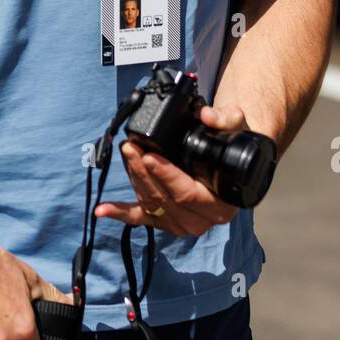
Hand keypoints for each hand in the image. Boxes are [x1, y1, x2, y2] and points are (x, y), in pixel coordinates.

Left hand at [95, 103, 246, 237]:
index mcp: (222, 204)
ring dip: (134, 178)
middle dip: (143, 171)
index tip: (149, 156)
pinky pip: (140, 218)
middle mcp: (202, 219)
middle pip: (164, 199)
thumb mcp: (238, 130)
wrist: (230, 165)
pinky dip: (120, 213)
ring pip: (151, 203)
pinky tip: (102, 209)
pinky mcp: (165, 221)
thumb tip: (207, 115)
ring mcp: (182, 223)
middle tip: (131, 147)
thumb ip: (227, 120)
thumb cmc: (232, 148)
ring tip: (126, 152)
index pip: (189, 193)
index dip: (167, 176)